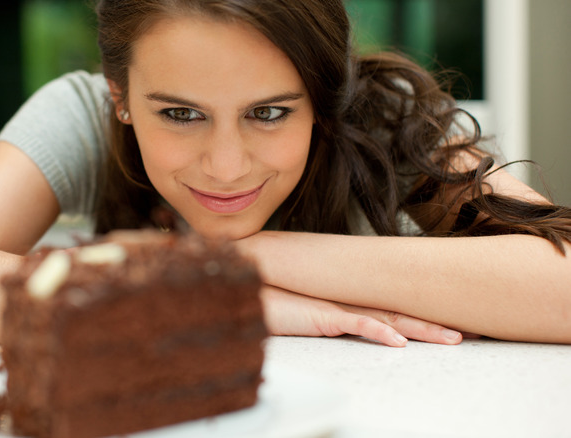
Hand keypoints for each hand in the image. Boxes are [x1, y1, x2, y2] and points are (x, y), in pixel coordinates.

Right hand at [261, 285, 464, 346]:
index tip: (457, 321)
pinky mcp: (322, 315)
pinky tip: (398, 342)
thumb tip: (357, 321)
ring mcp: (339, 305)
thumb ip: (333, 314)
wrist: (248, 285)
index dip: (428, 314)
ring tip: (453, 339)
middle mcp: (352, 299)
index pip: (398, 306)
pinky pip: (356, 324)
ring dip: (422, 329)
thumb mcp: (312, 309)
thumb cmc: (275, 297)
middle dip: (440, 321)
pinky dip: (378, 332)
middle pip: (404, 311)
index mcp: (353, 298)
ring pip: (389, 318)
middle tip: (475, 332)